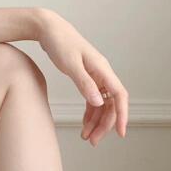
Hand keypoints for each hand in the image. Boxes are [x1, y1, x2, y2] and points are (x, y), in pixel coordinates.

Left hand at [37, 11, 128, 144]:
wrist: (48, 29)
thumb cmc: (60, 43)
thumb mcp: (71, 64)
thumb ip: (85, 83)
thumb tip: (99, 103)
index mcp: (102, 69)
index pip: (120, 95)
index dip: (122, 114)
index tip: (120, 133)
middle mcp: (102, 73)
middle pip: (111, 104)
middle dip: (104, 124)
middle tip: (93, 141)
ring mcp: (95, 76)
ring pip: (102, 104)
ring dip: (96, 121)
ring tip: (87, 137)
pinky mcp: (86, 77)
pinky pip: (93, 99)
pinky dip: (90, 113)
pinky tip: (84, 124)